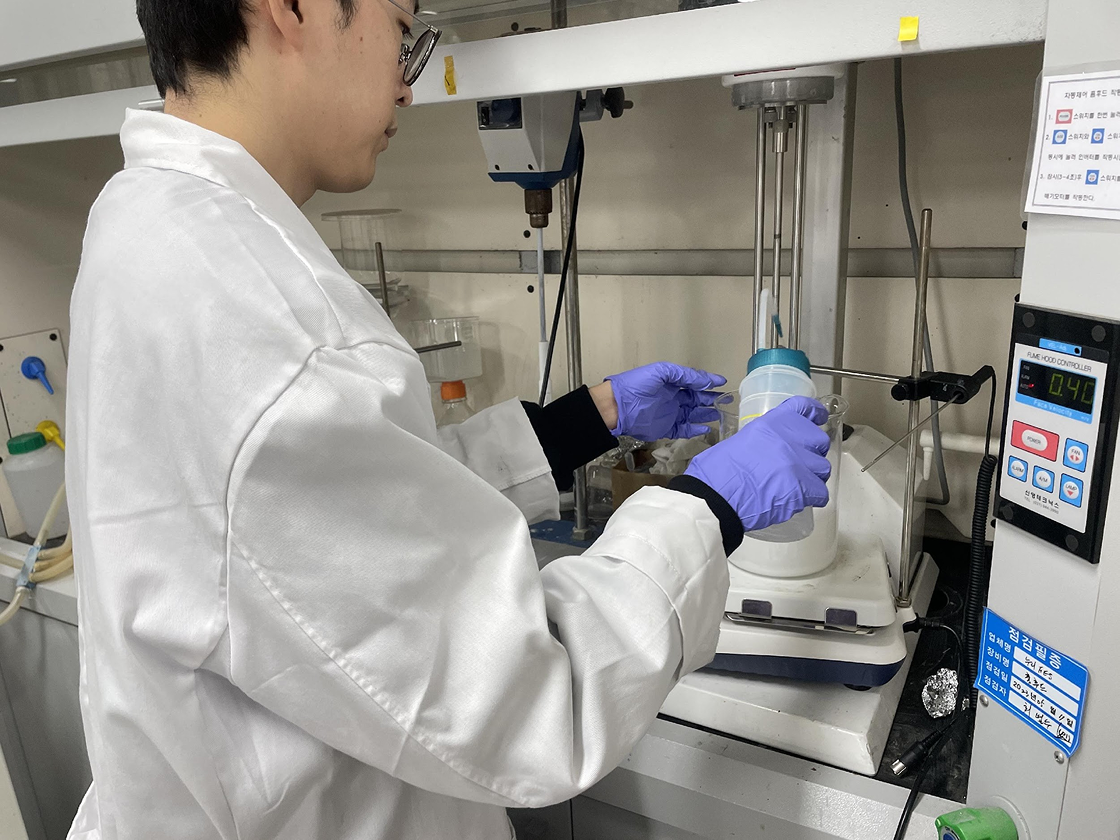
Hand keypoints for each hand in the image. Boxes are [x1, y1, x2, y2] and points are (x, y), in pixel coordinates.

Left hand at [600, 363, 726, 441]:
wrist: (617, 407)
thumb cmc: (637, 385)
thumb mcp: (662, 372)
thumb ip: (686, 375)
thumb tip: (708, 380)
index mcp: (671, 383)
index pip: (693, 383)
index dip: (707, 383)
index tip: (722, 383)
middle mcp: (672, 398)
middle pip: (696, 399)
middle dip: (711, 399)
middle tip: (726, 399)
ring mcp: (670, 414)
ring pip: (693, 414)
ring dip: (706, 414)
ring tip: (720, 413)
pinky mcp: (666, 428)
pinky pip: (684, 429)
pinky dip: (695, 429)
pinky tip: (706, 427)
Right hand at [684, 396, 831, 531]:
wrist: (715, 496)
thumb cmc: (718, 472)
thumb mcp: (741, 440)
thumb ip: (766, 439)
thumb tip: (778, 448)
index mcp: (772, 422)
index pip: (804, 408)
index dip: (815, 413)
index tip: (820, 418)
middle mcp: (789, 438)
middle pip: (819, 441)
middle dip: (812, 454)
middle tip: (798, 465)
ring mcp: (798, 462)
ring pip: (822, 468)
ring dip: (812, 478)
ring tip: (794, 486)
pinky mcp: (802, 488)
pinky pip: (821, 492)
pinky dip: (812, 497)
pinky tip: (798, 500)